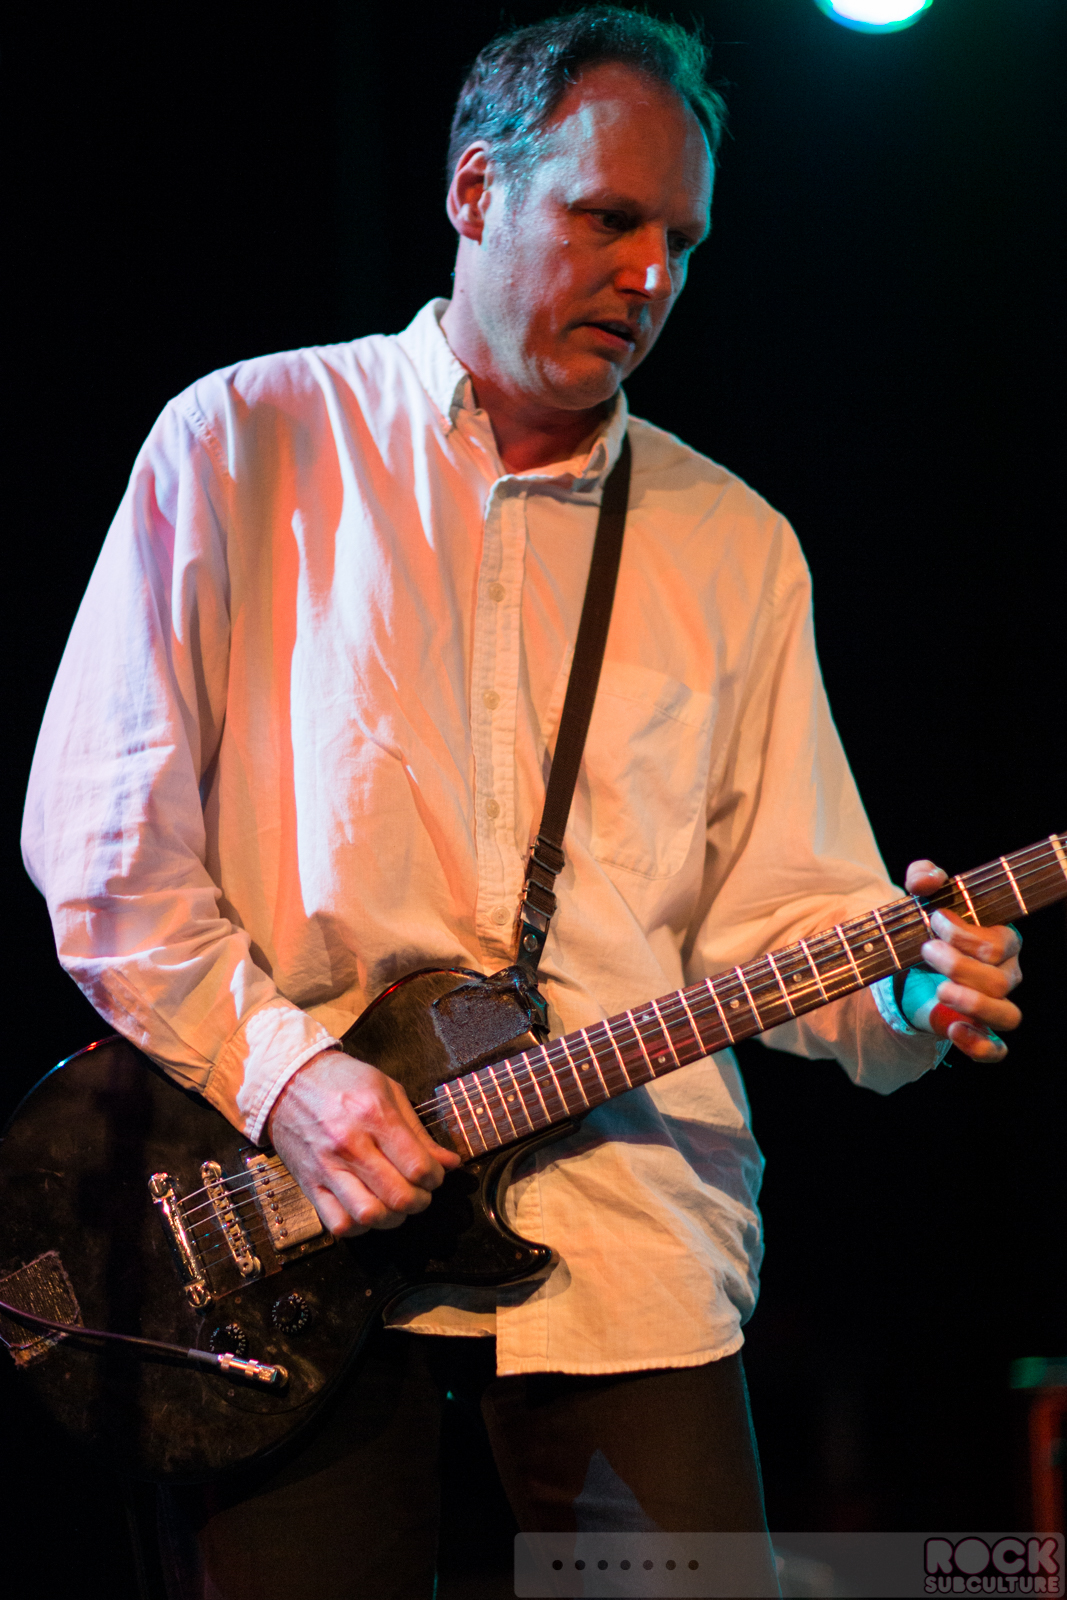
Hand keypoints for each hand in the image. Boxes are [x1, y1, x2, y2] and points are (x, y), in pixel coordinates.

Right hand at [266, 1050, 460, 1236]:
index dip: (435, 1178)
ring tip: (395, 1205)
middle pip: (398, 1196)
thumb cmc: (341, 1082)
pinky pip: (338, 1224)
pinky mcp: (309, 1184)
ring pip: (369, 1216)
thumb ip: (419, 1131)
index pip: (418, 1167)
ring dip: (392, 1218)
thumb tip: (448, 1162)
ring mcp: (327, 1167)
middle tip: (420, 1193)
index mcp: (374, 1115)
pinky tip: (367, 1210)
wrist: (287, 1082)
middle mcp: (350, 1144)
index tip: (434, 1175)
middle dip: (420, 1201)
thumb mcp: (388, 1090)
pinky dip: (360, 1227)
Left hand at [904, 860, 1022, 1060]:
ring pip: (1007, 1015)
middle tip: (925, 951)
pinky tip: (952, 1028)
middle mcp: (1006, 974)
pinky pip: (996, 1050)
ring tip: (938, 989)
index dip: (964, 934)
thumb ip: (923, 877)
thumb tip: (930, 878)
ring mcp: (995, 1006)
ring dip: (971, 1003)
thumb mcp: (921, 897)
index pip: (997, 943)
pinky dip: (979, 1044)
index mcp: (1000, 941)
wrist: (913, 965)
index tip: (933, 919)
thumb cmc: (927, 929)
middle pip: (999, 980)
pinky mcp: (978, 1031)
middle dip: (958, 965)